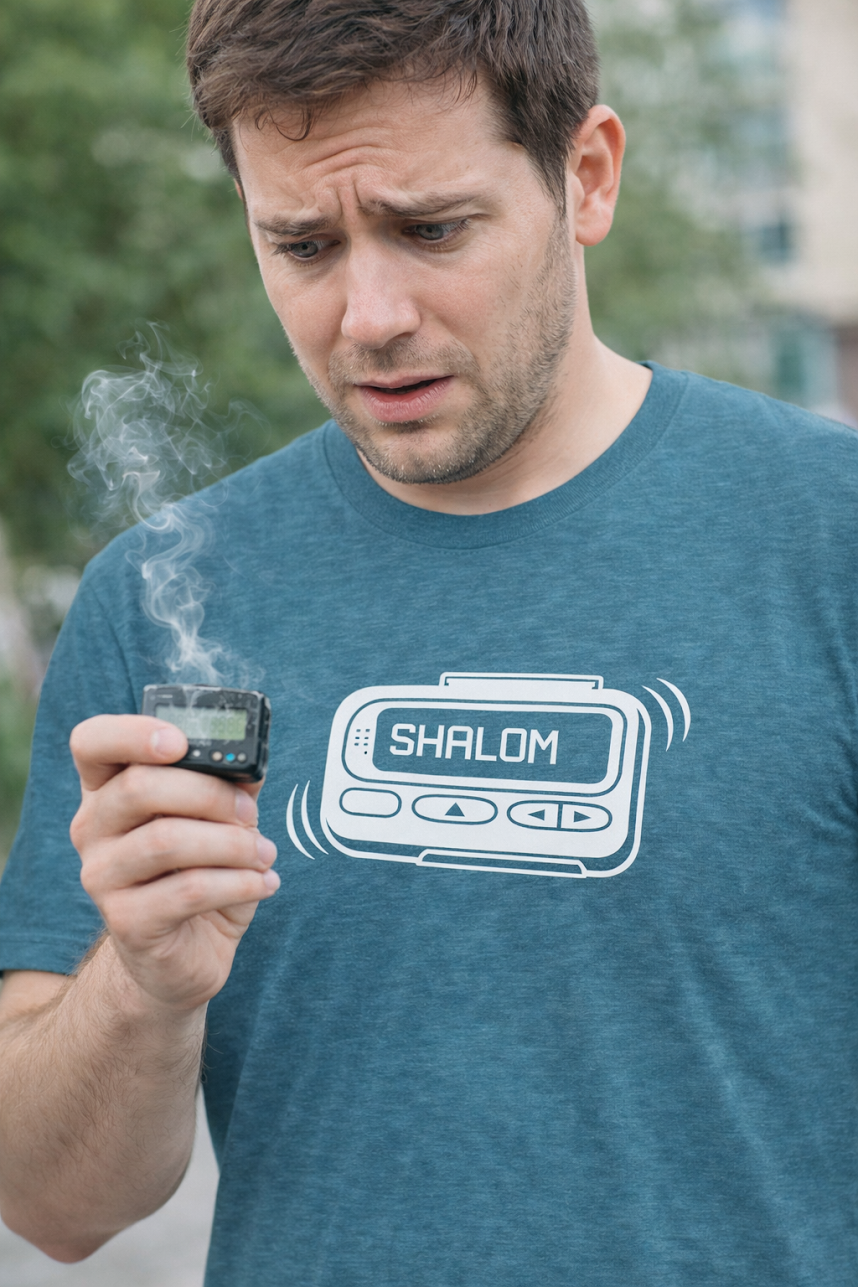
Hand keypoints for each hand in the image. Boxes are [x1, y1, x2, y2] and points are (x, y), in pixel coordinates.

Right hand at [69, 715, 278, 1013]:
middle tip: (250, 812)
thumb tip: (251, 760)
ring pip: (166, 840)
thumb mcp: (219, 821)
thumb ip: (229, 784)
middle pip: (139, 787)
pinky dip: (239, 883)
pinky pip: (188, 890)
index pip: (92, 742)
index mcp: (108, 789)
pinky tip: (263, 883)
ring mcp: (102, 876)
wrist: (187, 955)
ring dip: (232, 843)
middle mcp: (93, 828)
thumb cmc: (203, 872)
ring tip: (264, 855)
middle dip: (210, 794)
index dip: (131, 733)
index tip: (181, 742)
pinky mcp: (126, 922)